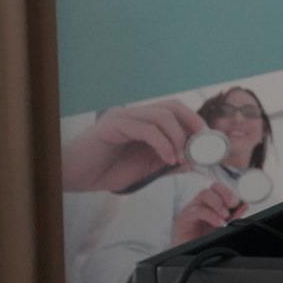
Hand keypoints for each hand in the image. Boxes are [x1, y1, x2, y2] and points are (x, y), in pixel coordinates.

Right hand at [61, 101, 205, 191]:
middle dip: (193, 123)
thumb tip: (194, 161)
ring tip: (181, 159)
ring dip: (178, 138)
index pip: (175, 111)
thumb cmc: (105, 171)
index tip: (209, 143)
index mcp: (143, 121)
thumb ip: (168, 162)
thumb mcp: (145, 169)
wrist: (73, 176)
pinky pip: (147, 129)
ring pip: (162, 116)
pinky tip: (169, 160)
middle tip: (202, 145)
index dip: (195, 123)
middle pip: (172, 106)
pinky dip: (164, 144)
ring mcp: (124, 116)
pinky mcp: (114, 125)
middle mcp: (134, 114)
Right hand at [172, 182, 246, 245]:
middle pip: (213, 187)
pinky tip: (219, 223)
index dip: (230, 191)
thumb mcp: (222, 226)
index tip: (239, 201)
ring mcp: (191, 208)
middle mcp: (201, 202)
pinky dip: (211, 216)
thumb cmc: (203, 239)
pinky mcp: (183, 218)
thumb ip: (233, 216)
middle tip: (233, 204)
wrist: (189, 255)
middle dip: (226, 193)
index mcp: (211, 202)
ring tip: (226, 216)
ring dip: (218, 203)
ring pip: (205, 194)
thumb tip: (245, 204)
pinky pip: (197, 211)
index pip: (220, 188)